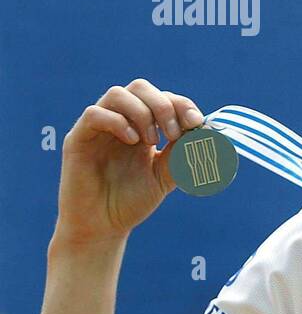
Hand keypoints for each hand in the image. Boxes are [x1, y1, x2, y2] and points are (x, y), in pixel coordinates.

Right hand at [53, 78, 205, 247]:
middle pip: (141, 87)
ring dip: (142, 112)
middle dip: (163, 105)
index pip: (163, 97)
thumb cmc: (133, 200)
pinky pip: (94, 114)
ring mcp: (98, 128)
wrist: (103, 227)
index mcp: (143, 126)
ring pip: (117, 94)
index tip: (196, 123)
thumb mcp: (168, 175)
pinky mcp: (78, 139)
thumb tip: (210, 131)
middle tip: (173, 134)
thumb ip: (186, 153)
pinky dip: (118, 122)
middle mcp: (120, 121)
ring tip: (153, 141)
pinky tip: (133, 142)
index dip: (182, 105)